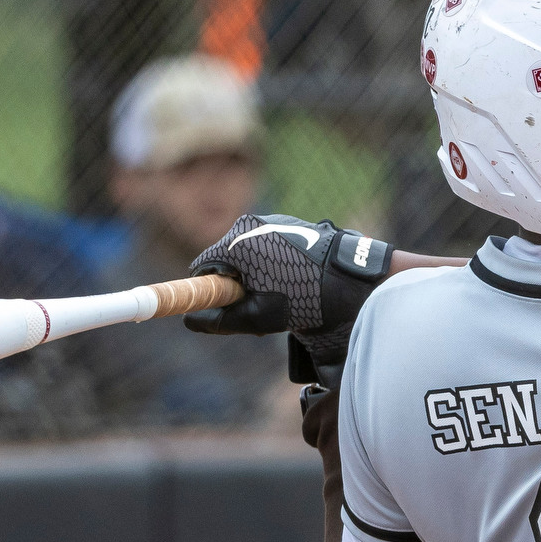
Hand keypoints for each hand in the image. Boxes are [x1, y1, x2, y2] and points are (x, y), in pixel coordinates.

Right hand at [184, 213, 392, 369]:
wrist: (349, 280)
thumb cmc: (302, 298)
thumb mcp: (257, 316)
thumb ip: (220, 319)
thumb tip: (190, 321)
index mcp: (235, 242)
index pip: (204, 266)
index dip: (208, 291)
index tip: (222, 308)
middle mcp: (249, 224)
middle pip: (226, 259)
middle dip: (236, 285)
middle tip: (259, 309)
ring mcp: (272, 220)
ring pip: (250, 253)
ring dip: (257, 276)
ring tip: (282, 297)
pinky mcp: (291, 223)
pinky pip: (270, 245)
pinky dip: (274, 264)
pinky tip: (295, 282)